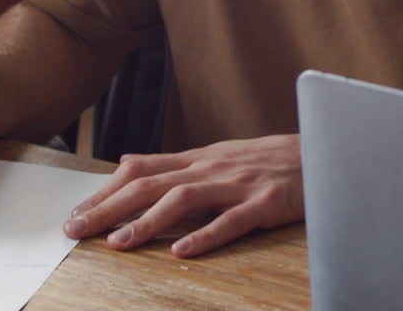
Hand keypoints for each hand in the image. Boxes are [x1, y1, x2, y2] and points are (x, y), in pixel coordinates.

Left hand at [63, 134, 304, 257]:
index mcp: (198, 158)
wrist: (325, 149)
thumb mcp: (219, 157)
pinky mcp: (266, 201)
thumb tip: (130, 164)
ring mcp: (238, 183)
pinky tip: (182, 252)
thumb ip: (176, 165)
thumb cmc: (269, 160)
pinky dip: (205, 235)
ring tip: (119, 244)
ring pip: (184, 198)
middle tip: (77, 230)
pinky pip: (232, 220)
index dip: (105, 190)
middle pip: (151, 184)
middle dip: (109, 207)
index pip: (141, 170)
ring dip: (147, 221)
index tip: (76, 214)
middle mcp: (212, 166)